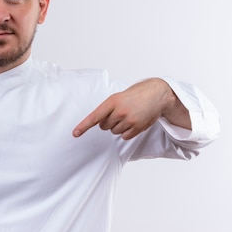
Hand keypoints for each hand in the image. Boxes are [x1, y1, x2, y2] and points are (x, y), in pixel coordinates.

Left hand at [72, 78, 188, 139]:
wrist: (156, 94)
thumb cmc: (134, 96)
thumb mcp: (118, 97)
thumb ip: (107, 109)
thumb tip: (99, 123)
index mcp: (112, 101)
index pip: (94, 116)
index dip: (83, 126)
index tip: (75, 134)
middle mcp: (119, 111)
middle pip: (104, 126)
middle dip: (109, 122)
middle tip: (120, 113)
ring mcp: (129, 120)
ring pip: (114, 132)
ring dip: (119, 126)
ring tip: (129, 115)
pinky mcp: (137, 127)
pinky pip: (124, 136)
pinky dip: (127, 132)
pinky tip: (134, 122)